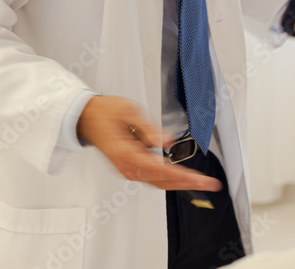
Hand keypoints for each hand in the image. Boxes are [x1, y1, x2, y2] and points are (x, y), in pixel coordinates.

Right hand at [76, 95, 220, 191]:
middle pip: (161, 181)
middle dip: (187, 183)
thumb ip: (149, 128)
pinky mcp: (129, 167)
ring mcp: (127, 169)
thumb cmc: (105, 112)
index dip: (183, 176)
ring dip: (179, 183)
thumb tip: (167, 141)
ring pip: (157, 182)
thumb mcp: (129, 111)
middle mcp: (126, 166)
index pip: (160, 170)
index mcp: (126, 153)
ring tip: (199, 182)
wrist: (86, 117)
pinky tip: (182, 176)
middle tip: (208, 184)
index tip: (200, 179)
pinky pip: (151, 177)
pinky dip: (168, 178)